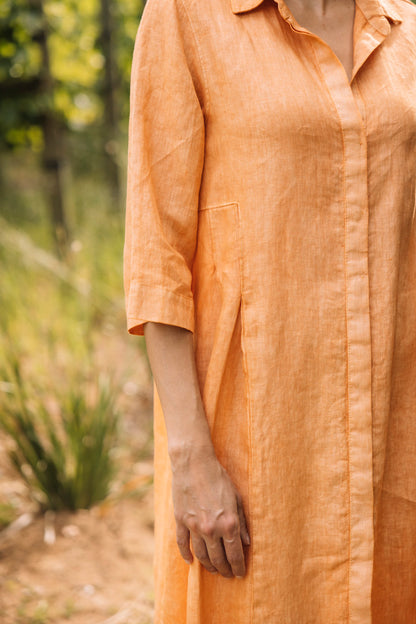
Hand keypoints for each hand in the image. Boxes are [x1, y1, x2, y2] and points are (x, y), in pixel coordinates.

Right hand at [171, 446, 249, 577]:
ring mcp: (194, 526)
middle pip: (218, 559)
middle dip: (224, 570)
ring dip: (208, 565)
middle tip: (228, 575)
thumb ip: (242, 521)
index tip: (240, 574)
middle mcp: (211, 529)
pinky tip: (190, 562)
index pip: (235, 554)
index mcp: (228, 523)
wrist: (194, 463)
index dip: (238, 567)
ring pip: (201, 555)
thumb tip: (247, 542)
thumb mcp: (237, 498)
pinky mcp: (181, 520)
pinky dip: (186, 555)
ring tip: (213, 570)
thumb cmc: (218, 477)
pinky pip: (183, 543)